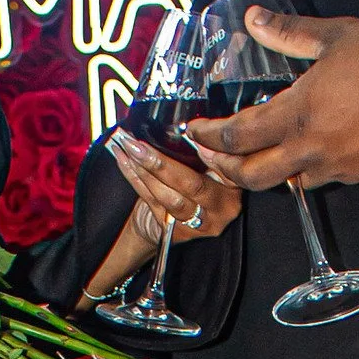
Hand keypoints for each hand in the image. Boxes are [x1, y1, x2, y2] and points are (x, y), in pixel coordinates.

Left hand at [105, 133, 242, 254]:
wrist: (161, 223)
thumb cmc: (185, 187)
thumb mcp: (203, 165)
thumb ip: (200, 150)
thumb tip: (182, 126)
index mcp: (234, 185)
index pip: (223, 164)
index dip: (205, 149)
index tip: (187, 132)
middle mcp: (224, 207)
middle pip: (191, 184)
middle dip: (161, 162)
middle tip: (139, 143)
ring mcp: (201, 223)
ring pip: (169, 196)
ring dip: (145, 171)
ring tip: (129, 148)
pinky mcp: (178, 232)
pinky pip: (152, 202)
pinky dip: (134, 178)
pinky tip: (123, 160)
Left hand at [184, 8, 358, 190]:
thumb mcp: (334, 37)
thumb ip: (288, 32)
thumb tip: (253, 18)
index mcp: (295, 116)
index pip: (237, 136)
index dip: (209, 136)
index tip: (193, 131)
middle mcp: (308, 151)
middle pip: (251, 175)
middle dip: (223, 168)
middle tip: (208, 157)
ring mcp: (333, 169)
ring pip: (283, 183)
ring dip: (258, 175)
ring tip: (248, 160)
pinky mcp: (358, 177)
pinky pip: (317, 180)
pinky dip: (298, 173)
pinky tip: (299, 156)